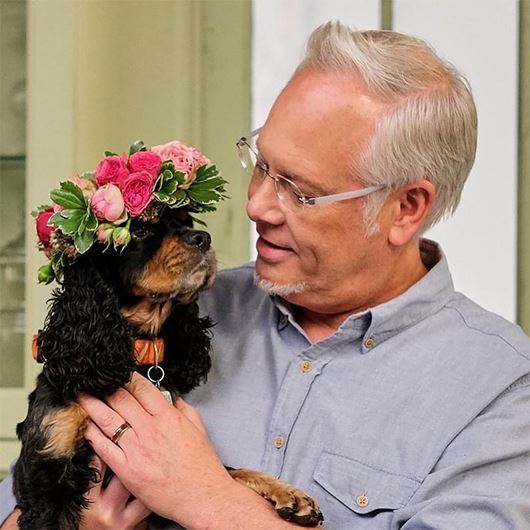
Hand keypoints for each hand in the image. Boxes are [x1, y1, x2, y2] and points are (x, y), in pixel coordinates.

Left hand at [79, 373, 237, 528]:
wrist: (202, 496)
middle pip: (121, 400)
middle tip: (93, 381)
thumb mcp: (199, 428)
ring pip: (108, 420)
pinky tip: (84, 426)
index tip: (118, 374)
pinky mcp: (127, 470)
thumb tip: (173, 398)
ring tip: (80, 396)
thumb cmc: (202, 465)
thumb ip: (184, 409)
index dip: (127, 378)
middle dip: (105, 387)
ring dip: (92, 405)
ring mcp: (137, 449)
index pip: (142, 389)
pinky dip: (92, 434)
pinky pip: (104, 448)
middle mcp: (150, 429)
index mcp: (168, 417)